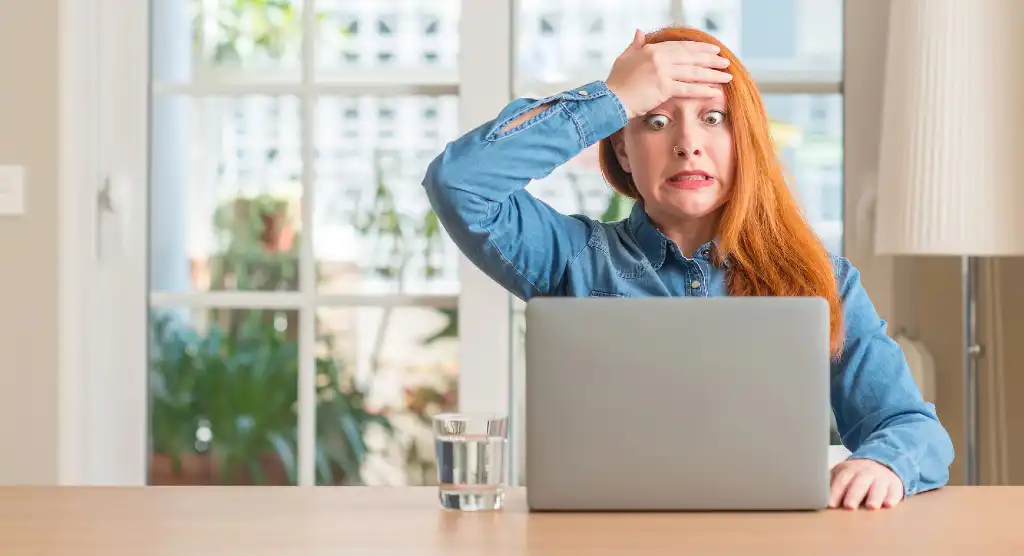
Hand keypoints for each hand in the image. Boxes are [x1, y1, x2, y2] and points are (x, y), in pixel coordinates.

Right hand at [605, 29, 732, 119]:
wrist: (609, 99)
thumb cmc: (615, 82)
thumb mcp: (624, 58)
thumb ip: (635, 45)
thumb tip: (639, 31)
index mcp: (652, 49)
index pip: (681, 47)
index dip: (699, 48)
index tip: (713, 50)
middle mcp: (659, 58)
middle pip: (691, 57)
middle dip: (711, 59)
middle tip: (725, 62)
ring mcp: (662, 72)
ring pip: (693, 72)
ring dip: (712, 74)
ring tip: (727, 76)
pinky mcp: (663, 88)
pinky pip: (688, 89)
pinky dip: (703, 90)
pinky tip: (715, 91)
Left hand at [829, 458, 904, 509]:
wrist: (882, 463)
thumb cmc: (857, 475)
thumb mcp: (842, 474)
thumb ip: (831, 483)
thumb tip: (815, 494)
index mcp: (850, 470)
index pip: (841, 480)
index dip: (836, 492)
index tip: (830, 504)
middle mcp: (866, 472)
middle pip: (859, 483)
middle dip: (854, 495)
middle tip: (849, 506)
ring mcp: (882, 478)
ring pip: (878, 487)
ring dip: (874, 496)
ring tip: (871, 506)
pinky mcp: (895, 485)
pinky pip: (894, 490)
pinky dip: (892, 497)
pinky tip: (889, 505)